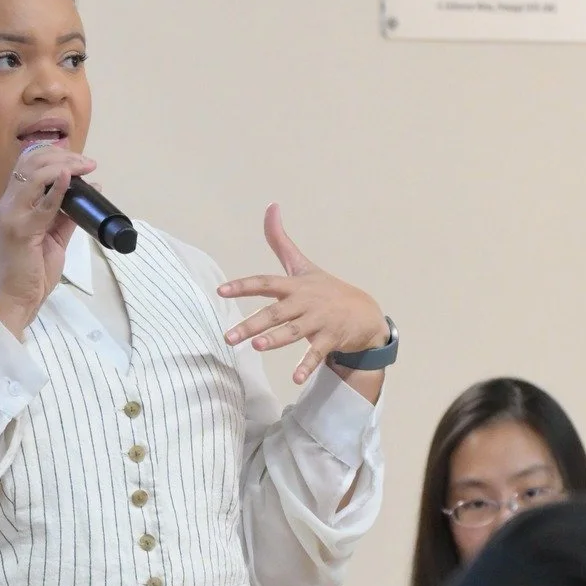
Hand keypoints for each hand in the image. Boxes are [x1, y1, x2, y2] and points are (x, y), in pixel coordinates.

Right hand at [0, 143, 96, 338]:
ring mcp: (12, 216)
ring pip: (35, 175)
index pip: (28, 164)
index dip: (53, 153)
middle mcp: (8, 204)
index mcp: (13, 204)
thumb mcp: (54, 238)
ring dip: (64, 166)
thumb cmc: (32, 272)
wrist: (17, 299)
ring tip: (85, 167)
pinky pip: (42, 204)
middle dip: (63, 156)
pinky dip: (57, 188)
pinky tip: (69, 178)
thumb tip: (89, 192)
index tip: (80, 159)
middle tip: (88, 163)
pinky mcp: (21, 230)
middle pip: (31, 162)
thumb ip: (66, 216)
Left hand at [218, 204, 389, 386]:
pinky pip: (316, 353)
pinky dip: (306, 366)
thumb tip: (271, 206)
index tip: (221, 291)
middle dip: (252, 324)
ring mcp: (319, 320)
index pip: (265, 282)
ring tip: (258, 347)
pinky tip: (295, 379)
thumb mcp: (303, 265)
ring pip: (295, 331)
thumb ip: (280, 241)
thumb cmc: (326, 289)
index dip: (243, 286)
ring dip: (277, 339)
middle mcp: (305, 302)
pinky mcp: (331, 338)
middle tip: (229, 337)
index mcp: (295, 285)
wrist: (365, 313)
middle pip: (276, 312)